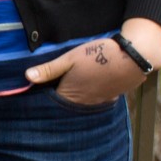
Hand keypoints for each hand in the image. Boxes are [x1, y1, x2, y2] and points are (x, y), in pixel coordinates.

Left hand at [26, 21, 160, 107]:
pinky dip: (91, 94)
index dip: (45, 95)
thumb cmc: (98, 56)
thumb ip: (49, 69)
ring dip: (77, 96)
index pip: (51, 101)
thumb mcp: (70, 59)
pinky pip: (96, 100)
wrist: (134, 57)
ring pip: (82, 102)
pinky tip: (91, 84)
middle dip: (61, 97)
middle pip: (67, 104)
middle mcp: (84, 103)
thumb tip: (27, 77)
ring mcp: (99, 101)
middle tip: (57, 85)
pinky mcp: (112, 97)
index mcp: (70, 95)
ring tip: (74, 84)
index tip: (40, 89)